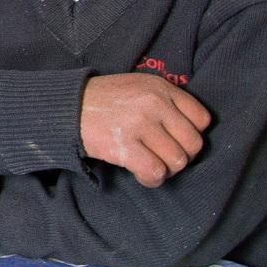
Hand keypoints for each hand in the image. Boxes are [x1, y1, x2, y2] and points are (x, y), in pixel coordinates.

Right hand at [80, 73, 211, 187]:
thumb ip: (165, 101)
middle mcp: (154, 104)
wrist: (65, 108)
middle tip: (162, 156)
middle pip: (193, 144)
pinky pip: (155, 172)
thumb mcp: (137, 87)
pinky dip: (151, 179)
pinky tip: (140, 174)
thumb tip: (190, 130)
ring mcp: (140, 125)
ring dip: (166, 170)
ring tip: (150, 164)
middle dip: (180, 156)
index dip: (191, 134)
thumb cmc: (103, 100)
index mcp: (160, 88)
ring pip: (177, 161)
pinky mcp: (125, 146)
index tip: (174, 139)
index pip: (201, 119)